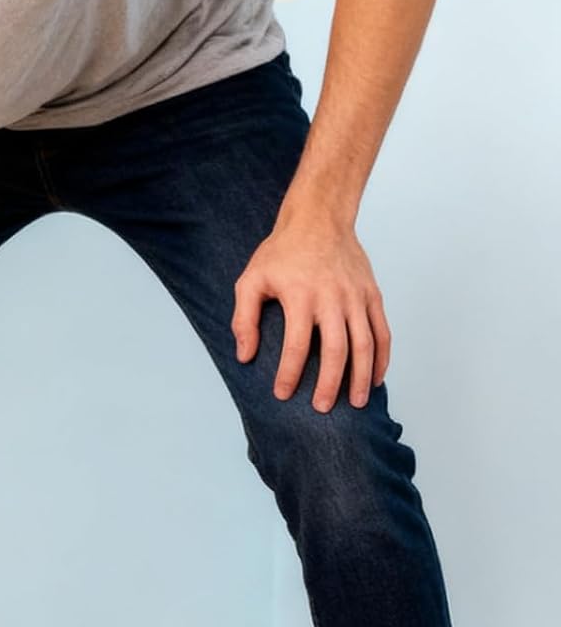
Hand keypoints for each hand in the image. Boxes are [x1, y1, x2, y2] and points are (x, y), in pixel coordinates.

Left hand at [232, 218, 390, 412]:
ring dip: (362, 376)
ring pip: (365, 342)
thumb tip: (244, 357)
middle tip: (321, 408)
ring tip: (356, 403)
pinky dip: (382, 357)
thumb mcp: (251, 280)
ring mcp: (356, 296)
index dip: (289, 372)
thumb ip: (244, 319)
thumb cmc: (281, 253)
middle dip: (330, 382)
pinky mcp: (372, 294)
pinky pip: (382, 330)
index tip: (282, 394)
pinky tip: (376, 378)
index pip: (296, 344)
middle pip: (336, 348)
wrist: (319, 219)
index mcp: (301, 295)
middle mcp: (332, 297)